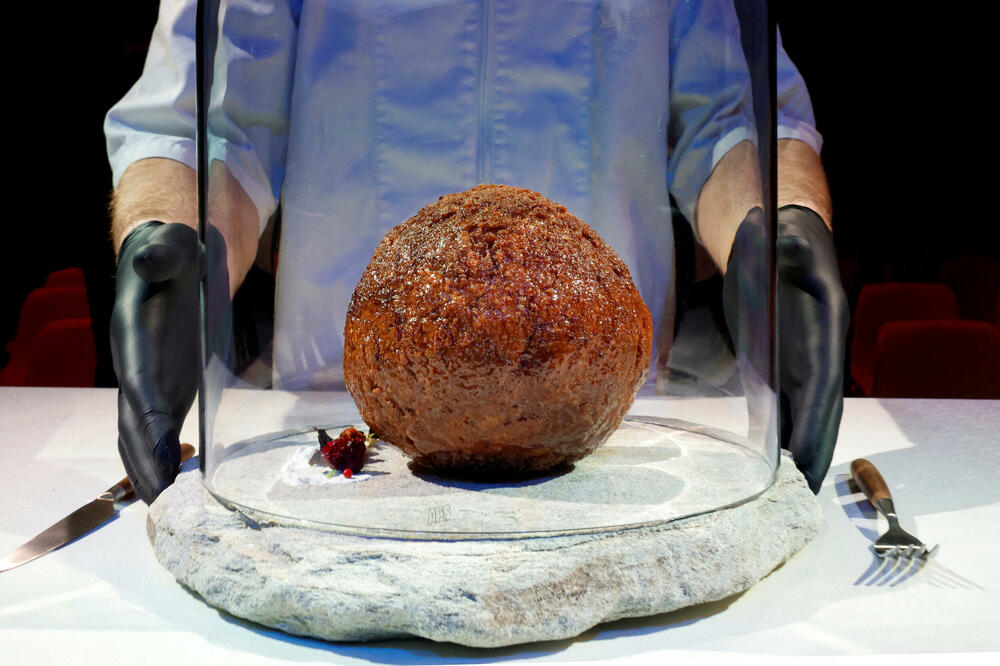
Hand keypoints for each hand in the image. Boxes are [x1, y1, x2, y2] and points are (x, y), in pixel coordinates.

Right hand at [110, 222, 199, 503]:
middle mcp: (134, 367)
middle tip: (162, 504)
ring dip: (152, 469)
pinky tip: (181, 484)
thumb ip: (162, 256)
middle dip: (145, 463)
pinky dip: (166, 458)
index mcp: (132, 339)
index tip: (160, 454)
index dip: (146, 421)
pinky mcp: (166, 388)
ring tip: (167, 508)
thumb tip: (153, 258)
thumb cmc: (170, 253)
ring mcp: (148, 382)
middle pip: (132, 424)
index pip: (137, 387)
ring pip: (141, 434)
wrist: (165, 259)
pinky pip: (161, 430)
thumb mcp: (170, 247)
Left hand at [724, 206, 848, 492]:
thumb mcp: (783, 239)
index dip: (816, 417)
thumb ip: (787, 248)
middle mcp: (821, 346)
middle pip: (821, 405)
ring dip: (803, 446)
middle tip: (803, 491)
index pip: (822, 379)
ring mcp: (806, 357)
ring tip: (793, 489)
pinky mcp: (786, 362)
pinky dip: (788, 430)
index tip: (805, 454)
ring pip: (808, 409)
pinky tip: (778, 459)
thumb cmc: (779, 238)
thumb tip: (789, 245)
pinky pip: (791, 401)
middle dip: (814, 446)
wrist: (779, 239)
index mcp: (825, 323)